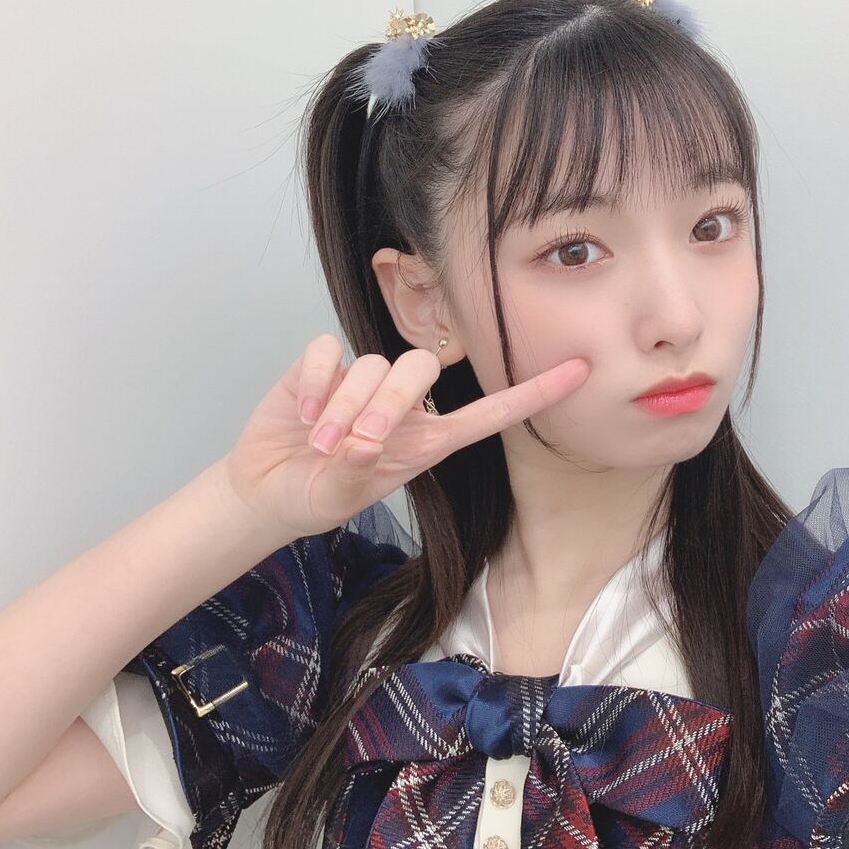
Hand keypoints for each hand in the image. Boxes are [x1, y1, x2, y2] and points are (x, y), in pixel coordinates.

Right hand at [223, 333, 589, 538]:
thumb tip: (364, 443)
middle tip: (355, 446)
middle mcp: (403, 404)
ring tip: (320, 445)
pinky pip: (329, 351)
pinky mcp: (322, 367)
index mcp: (428, 439)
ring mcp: (362, 380)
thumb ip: (357, 472)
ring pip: (371, 363)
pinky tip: (302, 414)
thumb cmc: (318, 495)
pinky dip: (315, 382)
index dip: (534, 393)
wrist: (267, 491)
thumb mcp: (341, 496)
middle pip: (419, 367)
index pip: (492, 411)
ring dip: (343, 407)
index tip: (580, 371)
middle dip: (386, 405)